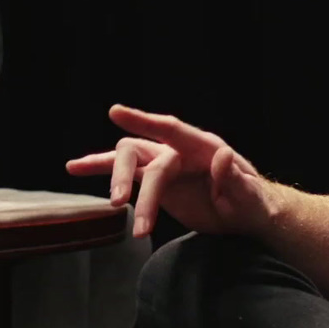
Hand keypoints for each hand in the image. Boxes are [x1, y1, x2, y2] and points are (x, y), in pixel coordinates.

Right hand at [66, 105, 268, 237]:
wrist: (247, 214)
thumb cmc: (253, 204)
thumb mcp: (250, 197)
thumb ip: (236, 179)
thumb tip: (223, 154)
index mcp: (204, 147)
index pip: (171, 129)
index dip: (143, 120)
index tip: (115, 112)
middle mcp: (180, 151)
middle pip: (142, 152)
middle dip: (128, 176)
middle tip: (120, 204)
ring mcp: (165, 164)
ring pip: (129, 160)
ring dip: (116, 181)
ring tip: (113, 206)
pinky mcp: (157, 181)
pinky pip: (126, 173)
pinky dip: (101, 170)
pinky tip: (75, 168)